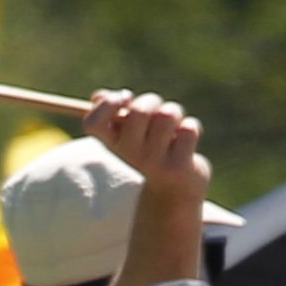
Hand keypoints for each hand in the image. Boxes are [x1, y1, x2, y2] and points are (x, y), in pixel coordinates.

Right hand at [85, 90, 209, 214]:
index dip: (107, 104)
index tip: (124, 98)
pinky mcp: (178, 167)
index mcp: (113, 144)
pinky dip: (191, 128)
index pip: (93, 123)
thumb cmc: (150, 151)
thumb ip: (114, 111)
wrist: (174, 189)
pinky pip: (188, 129)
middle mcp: (129, 155)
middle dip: (152, 101)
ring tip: (173, 128)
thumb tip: (98, 96)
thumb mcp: (130, 131)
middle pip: (139, 111)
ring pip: (168, 115)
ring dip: (175, 114)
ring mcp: (153, 162)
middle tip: (156, 111)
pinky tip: (185, 143)